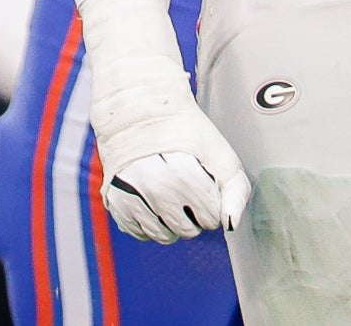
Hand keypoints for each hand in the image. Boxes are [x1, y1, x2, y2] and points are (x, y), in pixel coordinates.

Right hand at [98, 105, 251, 243]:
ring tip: (170, 192)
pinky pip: (140, 234)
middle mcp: (154, 188)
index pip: (210, 219)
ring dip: (172, 223)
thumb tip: (229, 225)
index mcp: (183, 175)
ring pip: (164, 237)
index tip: (204, 180)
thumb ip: (236, 191)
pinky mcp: (115, 203)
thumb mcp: (221, 155)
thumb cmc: (186, 134)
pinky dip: (150, 224)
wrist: (141, 113)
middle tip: (187, 186)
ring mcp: (131, 196)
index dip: (212, 201)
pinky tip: (152, 199)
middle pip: (188, 231)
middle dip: (194, 215)